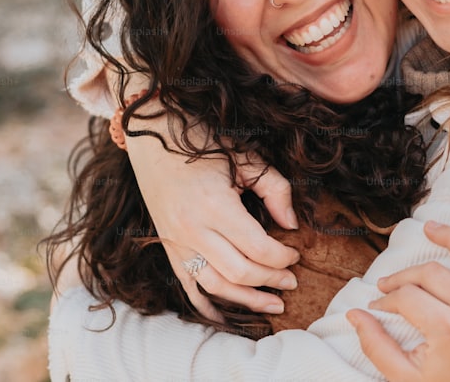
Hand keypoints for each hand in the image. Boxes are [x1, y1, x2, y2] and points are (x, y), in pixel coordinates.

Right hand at [127, 128, 300, 320]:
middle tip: (292, 281)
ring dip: (247, 299)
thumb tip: (292, 225)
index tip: (296, 254)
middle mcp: (192, 229)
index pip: (257, 248)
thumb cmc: (204, 142)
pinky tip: (229, 315)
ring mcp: (175, 242)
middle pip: (238, 272)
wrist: (153, 135)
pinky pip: (188, 287)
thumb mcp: (246, 158)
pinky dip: (209, 305)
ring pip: (214, 286)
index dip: (282, 257)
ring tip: (273, 303)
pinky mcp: (167, 248)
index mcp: (214, 205)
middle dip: (270, 280)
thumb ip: (275, 190)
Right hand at [347, 222, 449, 381]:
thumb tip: (354, 315)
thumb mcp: (406, 381)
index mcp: (448, 331)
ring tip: (433, 229)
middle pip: (434, 273)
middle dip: (405, 276)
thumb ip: (377, 346)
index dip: (386, 300)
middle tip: (390, 284)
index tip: (378, 307)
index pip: (407, 297)